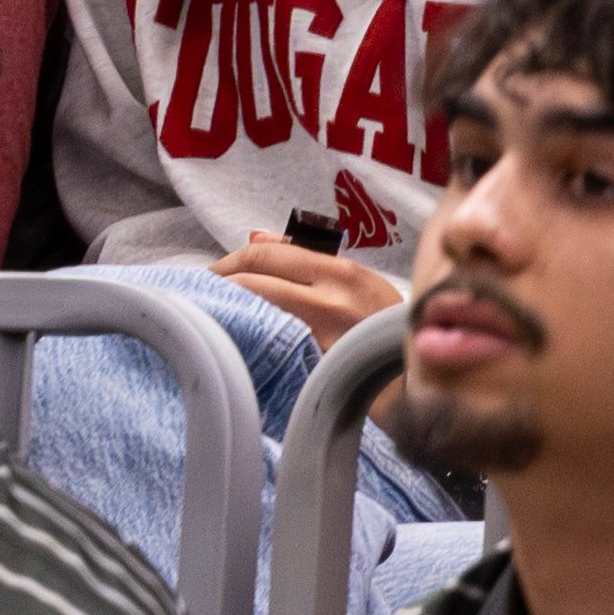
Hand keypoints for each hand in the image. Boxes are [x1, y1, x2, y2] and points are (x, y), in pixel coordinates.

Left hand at [212, 234, 406, 350]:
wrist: (414, 377)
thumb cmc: (382, 326)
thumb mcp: (356, 282)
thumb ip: (306, 257)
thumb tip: (256, 237)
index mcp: (343, 273)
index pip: (267, 254)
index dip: (230, 260)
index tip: (213, 271)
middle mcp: (331, 300)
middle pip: (252, 280)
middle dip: (218, 283)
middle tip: (200, 291)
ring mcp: (322, 335)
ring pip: (254, 311)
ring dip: (224, 308)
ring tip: (209, 311)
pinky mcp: (314, 367)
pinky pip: (266, 345)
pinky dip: (243, 336)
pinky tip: (229, 338)